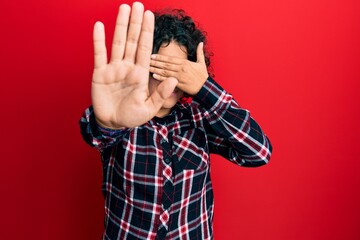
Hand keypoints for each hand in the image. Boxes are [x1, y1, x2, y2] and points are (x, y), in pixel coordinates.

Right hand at [91, 2, 177, 128]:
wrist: (113, 123)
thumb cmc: (132, 116)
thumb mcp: (149, 108)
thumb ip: (161, 94)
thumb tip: (173, 79)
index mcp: (140, 73)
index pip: (145, 48)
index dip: (147, 32)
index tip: (150, 15)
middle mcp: (128, 67)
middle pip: (132, 40)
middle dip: (136, 23)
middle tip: (138, 5)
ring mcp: (114, 68)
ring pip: (118, 42)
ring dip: (121, 26)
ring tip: (124, 8)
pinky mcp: (100, 73)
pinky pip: (99, 54)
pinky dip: (98, 40)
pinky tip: (99, 26)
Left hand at [149, 42, 208, 95]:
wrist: (206, 88)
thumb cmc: (203, 76)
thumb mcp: (202, 63)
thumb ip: (199, 52)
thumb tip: (201, 42)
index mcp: (185, 63)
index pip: (170, 59)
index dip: (160, 57)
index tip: (152, 55)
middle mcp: (181, 68)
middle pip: (166, 64)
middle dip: (155, 62)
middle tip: (145, 60)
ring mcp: (180, 76)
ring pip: (165, 71)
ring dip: (156, 69)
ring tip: (147, 67)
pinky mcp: (179, 84)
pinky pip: (168, 80)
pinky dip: (161, 78)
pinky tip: (154, 75)